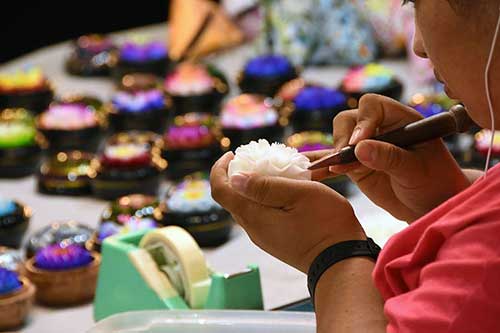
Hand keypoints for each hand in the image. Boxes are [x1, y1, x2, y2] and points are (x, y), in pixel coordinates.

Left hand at [210, 152, 365, 272]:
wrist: (343, 263)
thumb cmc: (326, 225)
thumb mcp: (299, 195)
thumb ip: (265, 186)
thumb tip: (235, 178)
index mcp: (253, 216)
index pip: (220, 191)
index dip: (220, 169)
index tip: (233, 154)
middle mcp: (253, 229)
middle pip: (233, 198)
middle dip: (238, 174)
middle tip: (258, 158)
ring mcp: (264, 237)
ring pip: (248, 206)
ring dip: (254, 187)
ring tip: (275, 172)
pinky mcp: (276, 240)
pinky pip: (261, 215)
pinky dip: (265, 199)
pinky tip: (285, 191)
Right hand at [324, 94, 469, 221]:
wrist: (432, 206)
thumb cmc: (435, 183)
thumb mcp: (416, 170)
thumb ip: (389, 157)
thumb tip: (359, 148)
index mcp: (400, 120)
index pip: (372, 106)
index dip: (363, 122)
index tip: (359, 144)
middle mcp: (380, 129)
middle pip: (349, 119)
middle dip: (344, 136)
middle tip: (345, 157)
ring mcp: (366, 147)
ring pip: (339, 138)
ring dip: (336, 152)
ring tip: (338, 169)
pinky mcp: (356, 166)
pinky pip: (336, 161)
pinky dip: (326, 165)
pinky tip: (317, 171)